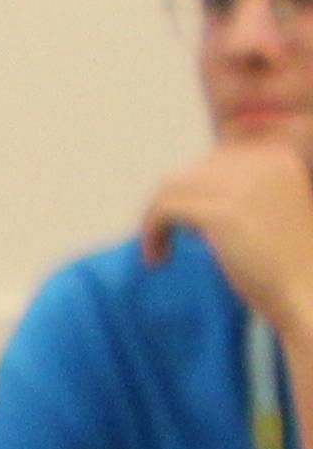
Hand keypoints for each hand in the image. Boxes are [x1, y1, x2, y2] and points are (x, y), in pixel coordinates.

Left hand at [142, 140, 312, 338]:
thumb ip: (235, 191)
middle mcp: (262, 161)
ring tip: (159, 252)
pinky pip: (164, 208)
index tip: (191, 224)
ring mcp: (243, 184)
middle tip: (168, 240)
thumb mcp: (265, 210)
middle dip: (174, 206)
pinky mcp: (222, 212)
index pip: (215, 159)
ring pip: (171, 187)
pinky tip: (157, 259)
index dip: (194, 191)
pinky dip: (151, 232)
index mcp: (277, 156)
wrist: (306, 292)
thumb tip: (178, 185)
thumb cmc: (284, 263)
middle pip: (191, 172)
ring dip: (156, 219)